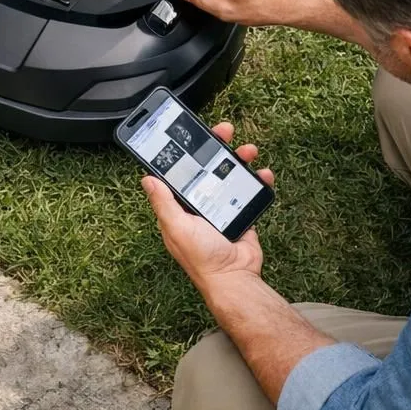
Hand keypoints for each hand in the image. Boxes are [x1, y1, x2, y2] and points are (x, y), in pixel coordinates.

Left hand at [144, 122, 271, 287]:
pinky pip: (250, 191)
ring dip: (240, 159)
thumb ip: (163, 203)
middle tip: (225, 131)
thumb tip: (147, 179)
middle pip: (208, 167)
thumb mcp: (176, 227)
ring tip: (249, 150)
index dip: (187, 152)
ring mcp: (222, 208)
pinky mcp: (242, 213)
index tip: (193, 135)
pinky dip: (258, 180)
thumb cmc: (202, 258)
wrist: (234, 278)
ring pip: (230, 174)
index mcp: (180, 206)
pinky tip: (263, 174)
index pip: (181, 172)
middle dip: (217, 147)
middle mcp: (200, 204)